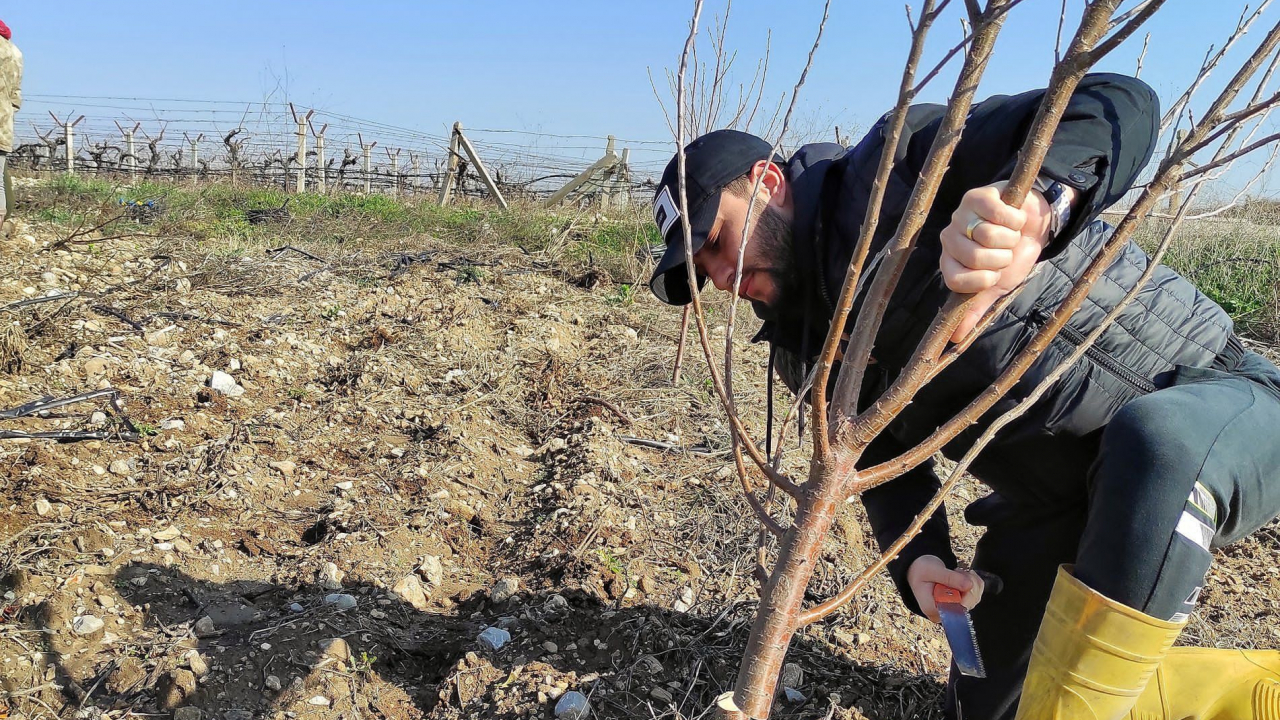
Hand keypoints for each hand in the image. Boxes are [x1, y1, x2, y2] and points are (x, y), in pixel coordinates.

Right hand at [907, 555, 984, 622]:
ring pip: (975, 598)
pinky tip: (962, 576)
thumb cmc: (921, 571)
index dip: (963, 593)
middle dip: (968, 583)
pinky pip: (977, 594)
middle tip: (957, 571)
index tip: (957, 575)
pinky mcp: (961, 604)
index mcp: (932, 609)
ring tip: (956, 573)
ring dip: (971, 581)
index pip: (957, 609)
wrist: (919, 569)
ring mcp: (954, 610)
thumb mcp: (932, 570)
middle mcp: (944, 614)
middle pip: (968, 604)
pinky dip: (974, 581)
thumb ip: (949, 578)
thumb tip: (969, 585)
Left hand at [940, 181, 1065, 342]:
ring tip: (1011, 234)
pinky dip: (1014, 220)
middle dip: (1001, 258)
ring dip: (1010, 238)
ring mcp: (960, 215)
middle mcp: (949, 238)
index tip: (995, 274)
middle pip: (974, 257)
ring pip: (988, 235)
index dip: (982, 279)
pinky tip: (1014, 218)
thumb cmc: (1013, 257)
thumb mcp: (995, 287)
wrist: (1034, 226)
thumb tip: (955, 339)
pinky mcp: (978, 196)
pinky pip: (998, 213)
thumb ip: (975, 309)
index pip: (955, 280)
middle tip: (1006, 251)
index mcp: (950, 263)